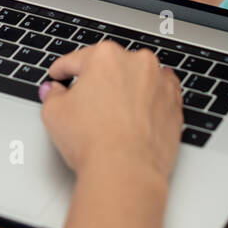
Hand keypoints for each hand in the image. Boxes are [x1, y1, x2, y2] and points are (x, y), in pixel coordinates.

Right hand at [38, 41, 182, 181]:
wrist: (126, 171)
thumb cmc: (94, 142)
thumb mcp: (54, 113)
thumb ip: (52, 95)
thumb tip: (54, 92)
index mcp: (105, 56)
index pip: (77, 60)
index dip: (63, 70)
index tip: (60, 76)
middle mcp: (137, 63)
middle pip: (111, 68)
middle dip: (98, 82)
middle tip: (86, 104)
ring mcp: (160, 82)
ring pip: (137, 80)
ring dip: (126, 91)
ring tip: (112, 116)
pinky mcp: (175, 104)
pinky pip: (158, 97)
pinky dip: (148, 103)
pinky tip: (135, 119)